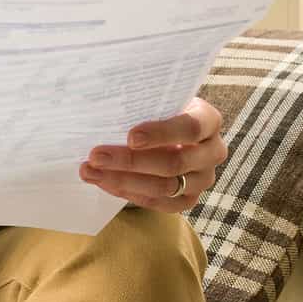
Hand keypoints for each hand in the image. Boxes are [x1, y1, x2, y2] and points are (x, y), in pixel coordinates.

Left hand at [80, 97, 226, 212]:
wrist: (168, 130)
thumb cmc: (157, 109)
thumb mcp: (155, 98)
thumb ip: (140, 100)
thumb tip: (100, 103)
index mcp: (209, 120)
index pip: (191, 128)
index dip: (161, 133)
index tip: (130, 136)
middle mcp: (212, 151)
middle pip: (174, 163)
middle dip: (130, 161)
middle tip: (96, 156)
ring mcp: (203, 178)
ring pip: (164, 187)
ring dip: (122, 180)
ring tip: (89, 171)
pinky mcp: (190, 199)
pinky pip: (159, 203)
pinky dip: (129, 193)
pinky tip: (104, 182)